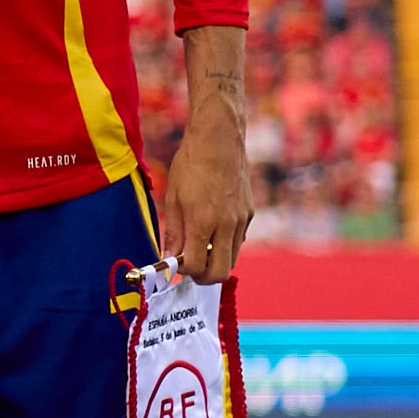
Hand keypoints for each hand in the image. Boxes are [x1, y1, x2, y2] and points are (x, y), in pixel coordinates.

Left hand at [151, 104, 252, 284]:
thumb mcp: (173, 199)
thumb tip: (168, 259)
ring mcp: (242, 220)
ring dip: (215, 261)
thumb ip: (173, 233)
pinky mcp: (250, 213)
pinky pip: (238, 240)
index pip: (196, 266)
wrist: (219, 141)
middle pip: (221, 272)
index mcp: (203, 223)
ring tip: (198, 248)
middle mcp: (227, 226)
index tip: (174, 266)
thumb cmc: (190, 166)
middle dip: (204, 277)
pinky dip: (225, 244)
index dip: (183, 272)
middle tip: (189, 268)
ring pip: (232, 258)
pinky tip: (212, 230)